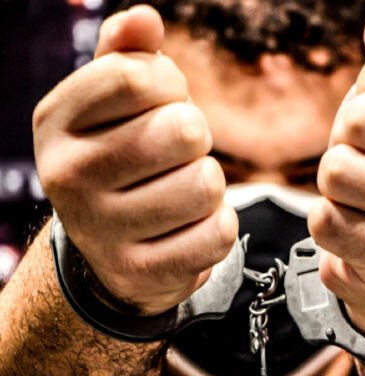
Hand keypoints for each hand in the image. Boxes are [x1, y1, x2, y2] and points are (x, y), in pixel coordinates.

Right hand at [33, 6, 237, 314]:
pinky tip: (187, 228)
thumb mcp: (112, 104)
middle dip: (194, 139)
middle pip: (183, 131)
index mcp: (57, 122)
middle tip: (173, 156)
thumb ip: (127, 57)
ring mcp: (102, 231)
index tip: (161, 105)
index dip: (171, 87)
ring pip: (207, 185)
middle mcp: (69, 176)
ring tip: (178, 192)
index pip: (141, 78)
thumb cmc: (122, 159)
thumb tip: (145, 18)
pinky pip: (218, 233)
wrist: (111, 247)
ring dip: (207, 185)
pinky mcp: (141, 272)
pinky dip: (216, 226)